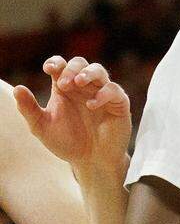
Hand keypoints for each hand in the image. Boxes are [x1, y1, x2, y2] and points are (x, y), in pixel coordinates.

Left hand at [13, 56, 130, 179]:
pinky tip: (91, 104)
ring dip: (89, 73)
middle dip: (71, 68)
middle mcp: (84, 87)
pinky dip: (103, 93)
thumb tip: (17, 88)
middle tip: (63, 84)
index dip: (55, 62)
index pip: (61, 66)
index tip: (48, 69)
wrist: (91, 161)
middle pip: (80, 63)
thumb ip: (29, 109)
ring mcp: (102, 93)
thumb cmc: (67, 142)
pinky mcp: (118, 103)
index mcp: (65, 88)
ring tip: (79, 82)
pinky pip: (114, 89)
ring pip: (99, 70)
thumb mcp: (42, 127)